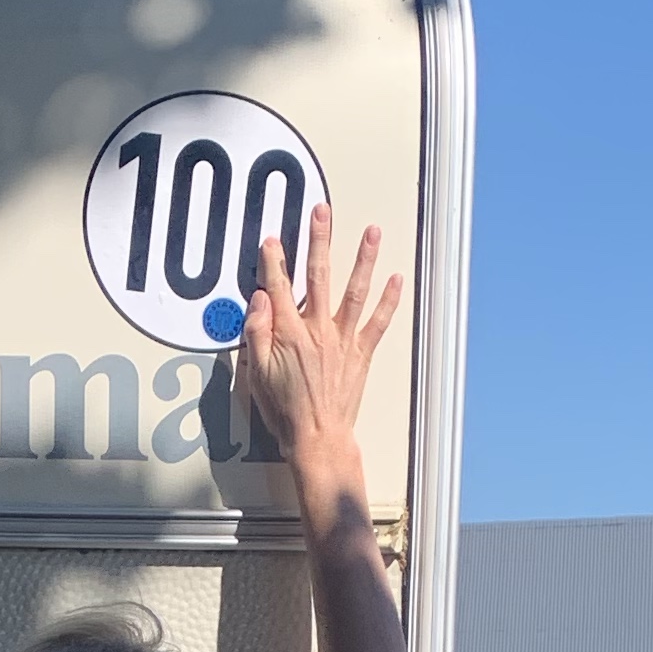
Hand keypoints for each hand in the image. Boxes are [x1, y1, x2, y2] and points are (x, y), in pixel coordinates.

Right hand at [236, 203, 402, 509]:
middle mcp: (318, 330)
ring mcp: (342, 340)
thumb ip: (256, 333)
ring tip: (371, 232)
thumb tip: (259, 300)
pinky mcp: (360, 353)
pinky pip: (378, 322)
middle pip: (318, 276)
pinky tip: (396, 278)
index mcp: (289, 334)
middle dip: (318, 240)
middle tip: (321, 212)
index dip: (273, 261)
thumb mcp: (257, 375)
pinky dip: (389, 300)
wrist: (317, 439)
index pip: (278, 287)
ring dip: (363, 259)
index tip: (272, 239)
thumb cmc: (285, 412)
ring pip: (354, 291)